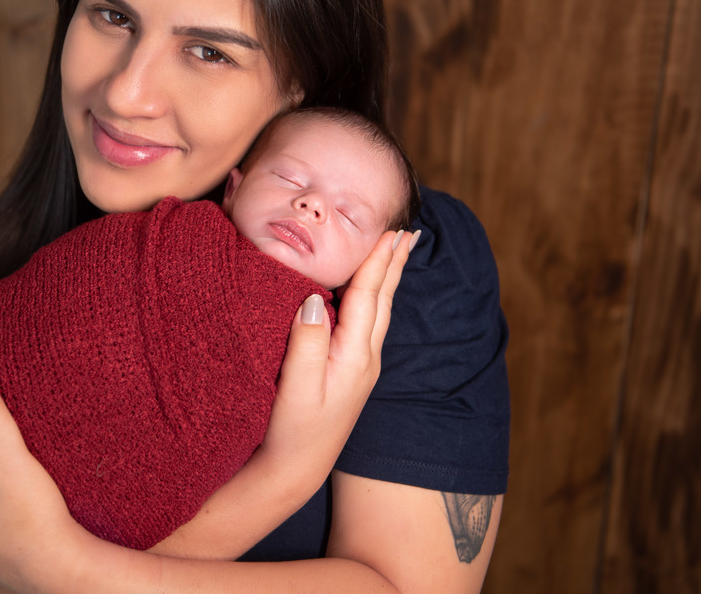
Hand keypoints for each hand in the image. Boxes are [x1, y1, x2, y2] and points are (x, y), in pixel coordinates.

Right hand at [255, 229, 417, 493]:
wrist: (296, 470)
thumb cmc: (291, 431)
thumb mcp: (294, 388)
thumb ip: (306, 344)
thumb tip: (314, 300)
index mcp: (355, 356)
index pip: (369, 297)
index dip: (378, 261)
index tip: (391, 230)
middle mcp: (365, 358)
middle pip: (383, 299)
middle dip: (394, 263)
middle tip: (408, 230)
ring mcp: (360, 366)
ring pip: (378, 310)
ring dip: (387, 277)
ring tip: (396, 251)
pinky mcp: (350, 371)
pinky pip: (367, 322)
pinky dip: (373, 296)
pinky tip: (370, 292)